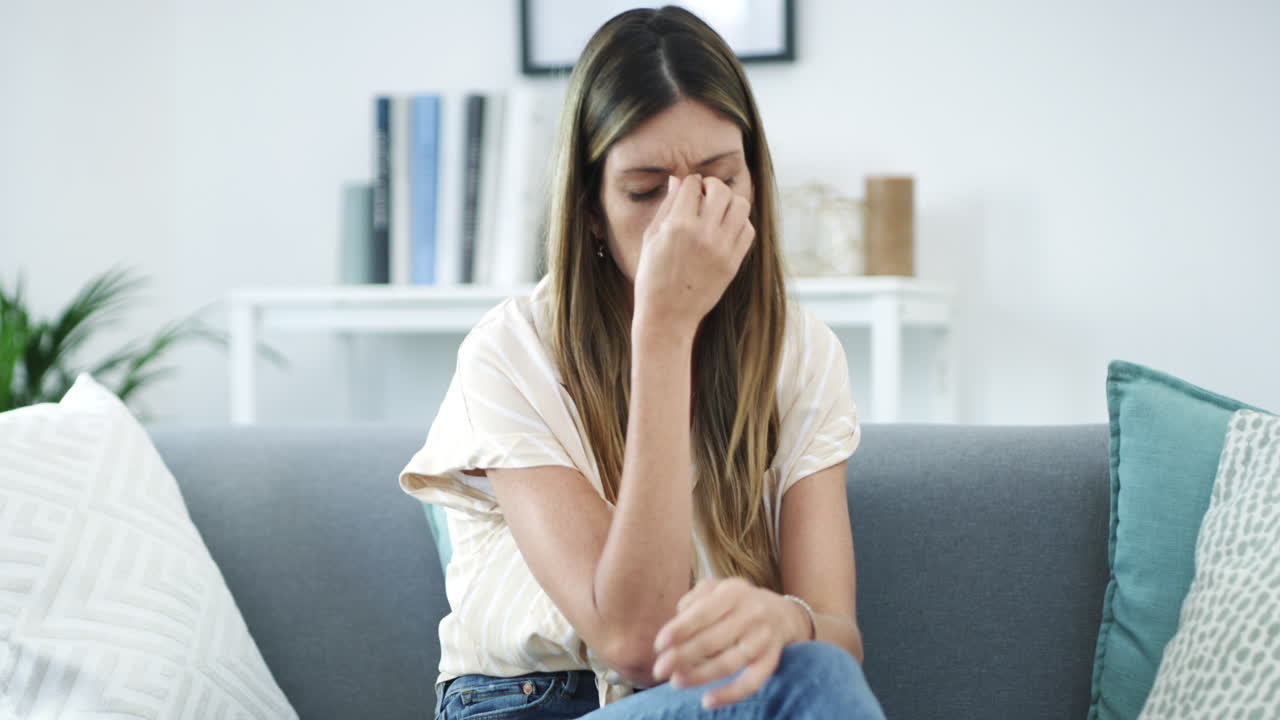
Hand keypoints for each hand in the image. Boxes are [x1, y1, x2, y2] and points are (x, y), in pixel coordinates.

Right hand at [632, 174, 753, 336]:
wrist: (667, 316)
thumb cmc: (652, 276)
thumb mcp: (651, 238)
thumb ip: (666, 206)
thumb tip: (678, 179)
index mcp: (677, 226)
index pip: (692, 184)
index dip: (690, 183)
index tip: (689, 188)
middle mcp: (702, 234)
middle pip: (720, 190)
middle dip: (712, 186)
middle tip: (705, 195)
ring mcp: (721, 249)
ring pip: (740, 205)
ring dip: (729, 202)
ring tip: (718, 210)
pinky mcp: (733, 263)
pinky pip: (748, 229)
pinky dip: (739, 223)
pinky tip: (725, 229)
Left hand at [649, 577, 805, 708]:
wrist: (781, 613)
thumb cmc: (735, 602)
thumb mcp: (716, 589)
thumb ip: (693, 600)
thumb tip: (675, 627)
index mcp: (733, 592)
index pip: (702, 613)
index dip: (680, 630)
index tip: (659, 645)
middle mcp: (752, 613)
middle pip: (713, 640)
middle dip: (683, 656)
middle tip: (659, 670)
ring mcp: (763, 638)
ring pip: (730, 662)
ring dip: (700, 675)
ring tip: (676, 682)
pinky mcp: (772, 660)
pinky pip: (752, 682)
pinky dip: (730, 695)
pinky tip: (707, 701)